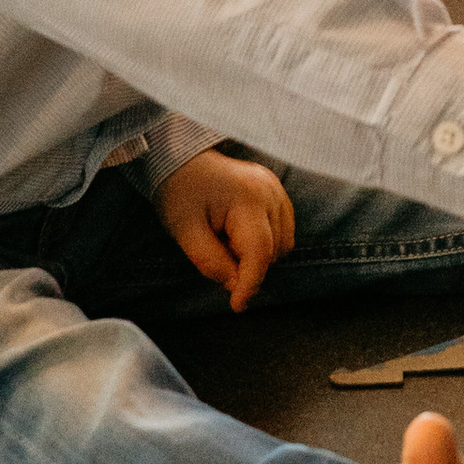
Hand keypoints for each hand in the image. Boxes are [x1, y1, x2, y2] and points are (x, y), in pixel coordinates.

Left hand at [155, 149, 295, 312]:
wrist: (181, 158)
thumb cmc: (180, 193)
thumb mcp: (185, 232)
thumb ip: (211, 263)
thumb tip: (237, 286)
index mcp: (247, 198)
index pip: (259, 252)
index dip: (251, 283)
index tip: (237, 306)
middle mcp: (270, 192)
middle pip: (273, 250)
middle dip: (248, 265)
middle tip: (216, 251)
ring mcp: (277, 189)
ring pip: (283, 244)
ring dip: (258, 254)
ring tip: (226, 239)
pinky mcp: (278, 191)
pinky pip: (284, 230)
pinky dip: (266, 242)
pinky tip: (240, 234)